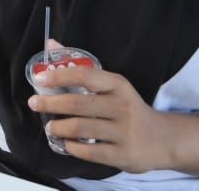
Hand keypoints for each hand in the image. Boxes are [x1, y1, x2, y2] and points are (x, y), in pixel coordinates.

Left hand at [29, 42, 173, 172]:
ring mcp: (124, 132)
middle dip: (50, 103)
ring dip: (58, 127)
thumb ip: (82, 67)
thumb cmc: (129, 108)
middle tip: (34, 103)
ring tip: (50, 126)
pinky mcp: (124, 155)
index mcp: (118, 85)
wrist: (163, 139)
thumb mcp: (113, 85)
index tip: (40, 79)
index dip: (60, 76)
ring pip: (81, 128)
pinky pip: (90, 152)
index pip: (85, 75)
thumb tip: (51, 44)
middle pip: (78, 104)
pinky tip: (66, 143)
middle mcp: (122, 106)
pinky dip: (72, 147)